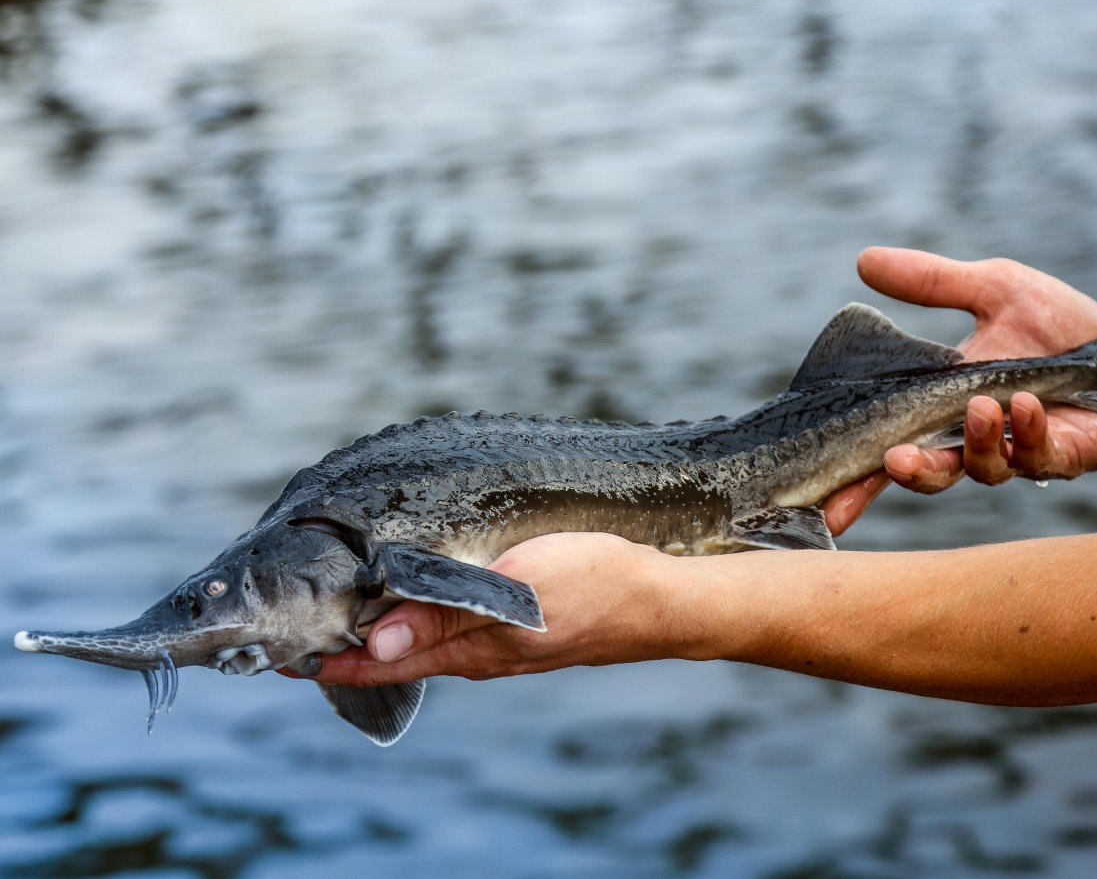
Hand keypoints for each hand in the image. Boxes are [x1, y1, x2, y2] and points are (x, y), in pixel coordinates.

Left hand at [290, 533, 691, 687]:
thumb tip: (379, 644)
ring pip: (422, 642)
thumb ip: (446, 615)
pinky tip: (416, 596)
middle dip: (345, 645)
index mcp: (469, 651)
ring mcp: (499, 646)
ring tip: (344, 609)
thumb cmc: (592, 586)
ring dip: (380, 630)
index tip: (281, 654)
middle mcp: (477, 656)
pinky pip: (452, 629)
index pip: (379, 666)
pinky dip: (418, 619)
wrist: (657, 601)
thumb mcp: (515, 594)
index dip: (329, 663)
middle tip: (299, 624)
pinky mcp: (517, 628)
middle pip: (395, 657)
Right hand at [822, 247, 1096, 535]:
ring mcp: (1017, 454)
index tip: (823, 491)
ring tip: (982, 406)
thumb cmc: (1062, 324)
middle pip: (927, 475)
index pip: (893, 445)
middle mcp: (974, 440)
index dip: (857, 475)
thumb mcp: (993, 288)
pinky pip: (1035, 459)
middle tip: (893, 461)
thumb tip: (863, 258)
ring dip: (975, 442)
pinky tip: (1026, 404)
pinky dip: (1026, 433)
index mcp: (946, 409)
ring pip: (978, 470)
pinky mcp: (1062, 459)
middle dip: (907, 474)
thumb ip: (930, 280)